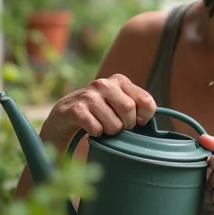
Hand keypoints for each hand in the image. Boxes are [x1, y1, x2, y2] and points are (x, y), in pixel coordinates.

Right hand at [41, 74, 156, 147]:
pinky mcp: (75, 109)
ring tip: (102, 126)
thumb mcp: (118, 103)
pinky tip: (90, 128)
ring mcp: (88, 95)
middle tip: (117, 126)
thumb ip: (136, 106)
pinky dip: (96, 134)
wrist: (65, 115)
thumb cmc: (99, 111)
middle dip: (126, 125)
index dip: (145, 117)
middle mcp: (104, 83)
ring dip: (110, 131)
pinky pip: (96, 129)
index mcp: (120, 80)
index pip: (146, 100)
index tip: (138, 122)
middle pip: (129, 109)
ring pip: (113, 124)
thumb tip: (149, 119)